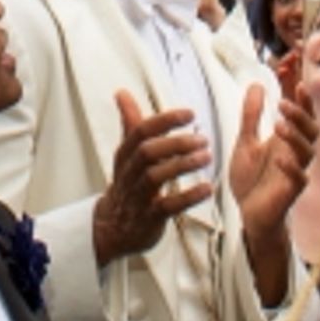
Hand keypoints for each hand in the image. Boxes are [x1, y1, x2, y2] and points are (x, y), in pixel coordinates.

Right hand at [91, 88, 212, 267]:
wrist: (113, 227)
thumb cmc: (127, 184)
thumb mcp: (126, 153)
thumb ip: (130, 123)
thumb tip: (122, 93)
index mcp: (125, 154)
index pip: (141, 131)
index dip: (166, 120)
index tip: (190, 114)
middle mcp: (129, 173)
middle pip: (148, 152)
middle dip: (176, 143)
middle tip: (203, 138)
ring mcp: (138, 196)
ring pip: (156, 176)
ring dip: (183, 165)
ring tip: (206, 157)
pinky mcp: (150, 218)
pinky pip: (168, 206)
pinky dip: (188, 197)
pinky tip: (207, 188)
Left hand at [230, 78, 317, 249]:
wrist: (248, 214)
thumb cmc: (251, 179)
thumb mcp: (245, 142)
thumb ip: (251, 116)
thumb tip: (257, 84)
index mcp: (286, 138)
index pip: (298, 110)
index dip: (297, 89)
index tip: (290, 67)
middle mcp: (294, 152)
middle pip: (311, 128)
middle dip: (301, 113)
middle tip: (284, 102)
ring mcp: (295, 171)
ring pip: (308, 151)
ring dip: (296, 136)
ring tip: (279, 124)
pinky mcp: (290, 192)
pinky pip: (299, 179)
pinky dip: (291, 167)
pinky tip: (280, 158)